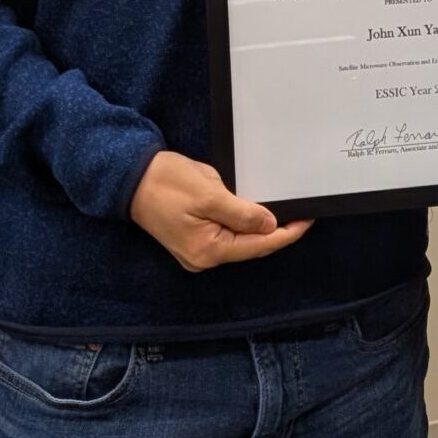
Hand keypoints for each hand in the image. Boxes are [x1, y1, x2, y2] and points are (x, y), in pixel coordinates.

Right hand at [129, 150, 311, 270]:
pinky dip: (243, 225)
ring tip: (284, 212)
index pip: (259, 246)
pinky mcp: (193, 240)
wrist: (130, 178)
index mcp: (208, 251)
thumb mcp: (209, 194)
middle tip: (301, 212)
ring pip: (239, 242)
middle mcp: (203, 258)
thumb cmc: (166, 183)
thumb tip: (270, 226)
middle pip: (250, 247)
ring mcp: (197, 251)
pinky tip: (256, 213)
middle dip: (276, 232)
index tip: (307, 220)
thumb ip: (242, 213)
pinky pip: (226, 236)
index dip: (287, 234)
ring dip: (259, 228)